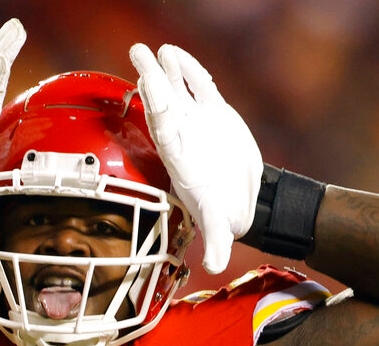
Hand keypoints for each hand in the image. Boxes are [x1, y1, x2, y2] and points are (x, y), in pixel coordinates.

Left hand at [129, 43, 262, 273]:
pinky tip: (176, 55)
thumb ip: (216, 242)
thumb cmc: (224, 212)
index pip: (164, 128)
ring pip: (177, 90)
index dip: (155, 106)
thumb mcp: (221, 226)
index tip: (144, 85)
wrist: (242, 198)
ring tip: (155, 48)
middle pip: (162, 102)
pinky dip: (189, 71)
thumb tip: (213, 265)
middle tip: (137, 51)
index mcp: (179, 158)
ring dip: (165, 69)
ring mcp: (196, 122)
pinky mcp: (214, 112)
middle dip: (150, 79)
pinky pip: (200, 87)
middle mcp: (182, 136)